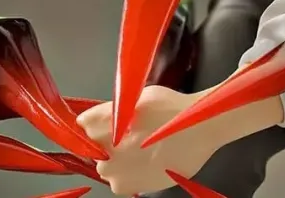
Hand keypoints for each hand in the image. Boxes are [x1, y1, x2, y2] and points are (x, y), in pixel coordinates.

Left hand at [77, 85, 218, 195]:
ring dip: (119, 157)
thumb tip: (90, 118)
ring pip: (109, 164)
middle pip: (95, 146)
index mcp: (101, 126)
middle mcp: (103, 153)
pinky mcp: (129, 188)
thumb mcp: (139, 96)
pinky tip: (150, 158)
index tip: (109, 119)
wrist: (200, 131)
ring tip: (146, 146)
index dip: (97, 120)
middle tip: (134, 131)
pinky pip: (122, 178)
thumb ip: (112, 109)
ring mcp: (115, 174)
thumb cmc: (172, 109)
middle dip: (108, 140)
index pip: (84, 124)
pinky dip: (132, 171)